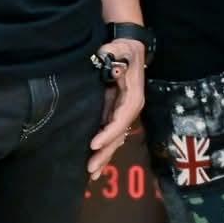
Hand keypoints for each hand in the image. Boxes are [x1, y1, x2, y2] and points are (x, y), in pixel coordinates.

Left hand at [87, 39, 145, 177]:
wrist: (127, 47)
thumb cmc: (121, 50)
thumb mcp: (118, 51)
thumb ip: (114, 59)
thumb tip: (113, 68)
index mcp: (133, 97)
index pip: (121, 119)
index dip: (108, 133)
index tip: (93, 144)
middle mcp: (131, 109)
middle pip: (118, 135)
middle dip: (105, 153)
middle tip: (90, 169)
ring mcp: (124, 113)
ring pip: (115, 139)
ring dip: (104, 156)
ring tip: (92, 174)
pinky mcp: (115, 113)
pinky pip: (110, 134)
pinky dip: (103, 148)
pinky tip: (95, 162)